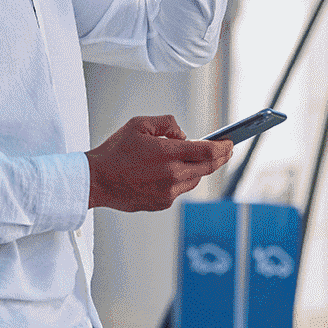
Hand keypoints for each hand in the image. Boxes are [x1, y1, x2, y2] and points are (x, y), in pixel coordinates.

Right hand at [86, 114, 233, 211]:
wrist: (96, 181)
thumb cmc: (114, 152)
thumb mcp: (139, 124)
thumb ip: (166, 124)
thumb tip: (183, 134)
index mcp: (168, 154)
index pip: (208, 152)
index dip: (223, 147)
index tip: (230, 143)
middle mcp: (172, 176)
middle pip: (207, 168)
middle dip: (220, 157)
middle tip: (225, 150)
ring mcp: (168, 193)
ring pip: (194, 179)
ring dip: (196, 168)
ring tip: (187, 158)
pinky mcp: (162, 203)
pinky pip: (179, 189)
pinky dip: (179, 179)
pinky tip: (165, 172)